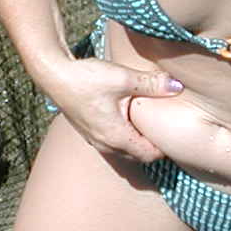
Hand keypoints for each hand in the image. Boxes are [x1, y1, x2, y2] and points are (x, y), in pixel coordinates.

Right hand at [35, 54, 182, 163]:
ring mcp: (95, 140)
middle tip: (165, 126)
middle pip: (138, 156)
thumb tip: (177, 87)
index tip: (173, 130)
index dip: (164, 147)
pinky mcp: (89, 132)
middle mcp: (105, 144)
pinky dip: (125, 136)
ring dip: (137, 140)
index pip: (149, 155)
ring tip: (148, 122)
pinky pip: (113, 143)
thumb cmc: (86, 78)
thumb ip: (152, 84)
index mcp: (116, 137)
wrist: (53, 74)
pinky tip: (128, 116)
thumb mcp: (123, 78)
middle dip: (152, 145)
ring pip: (125, 150)